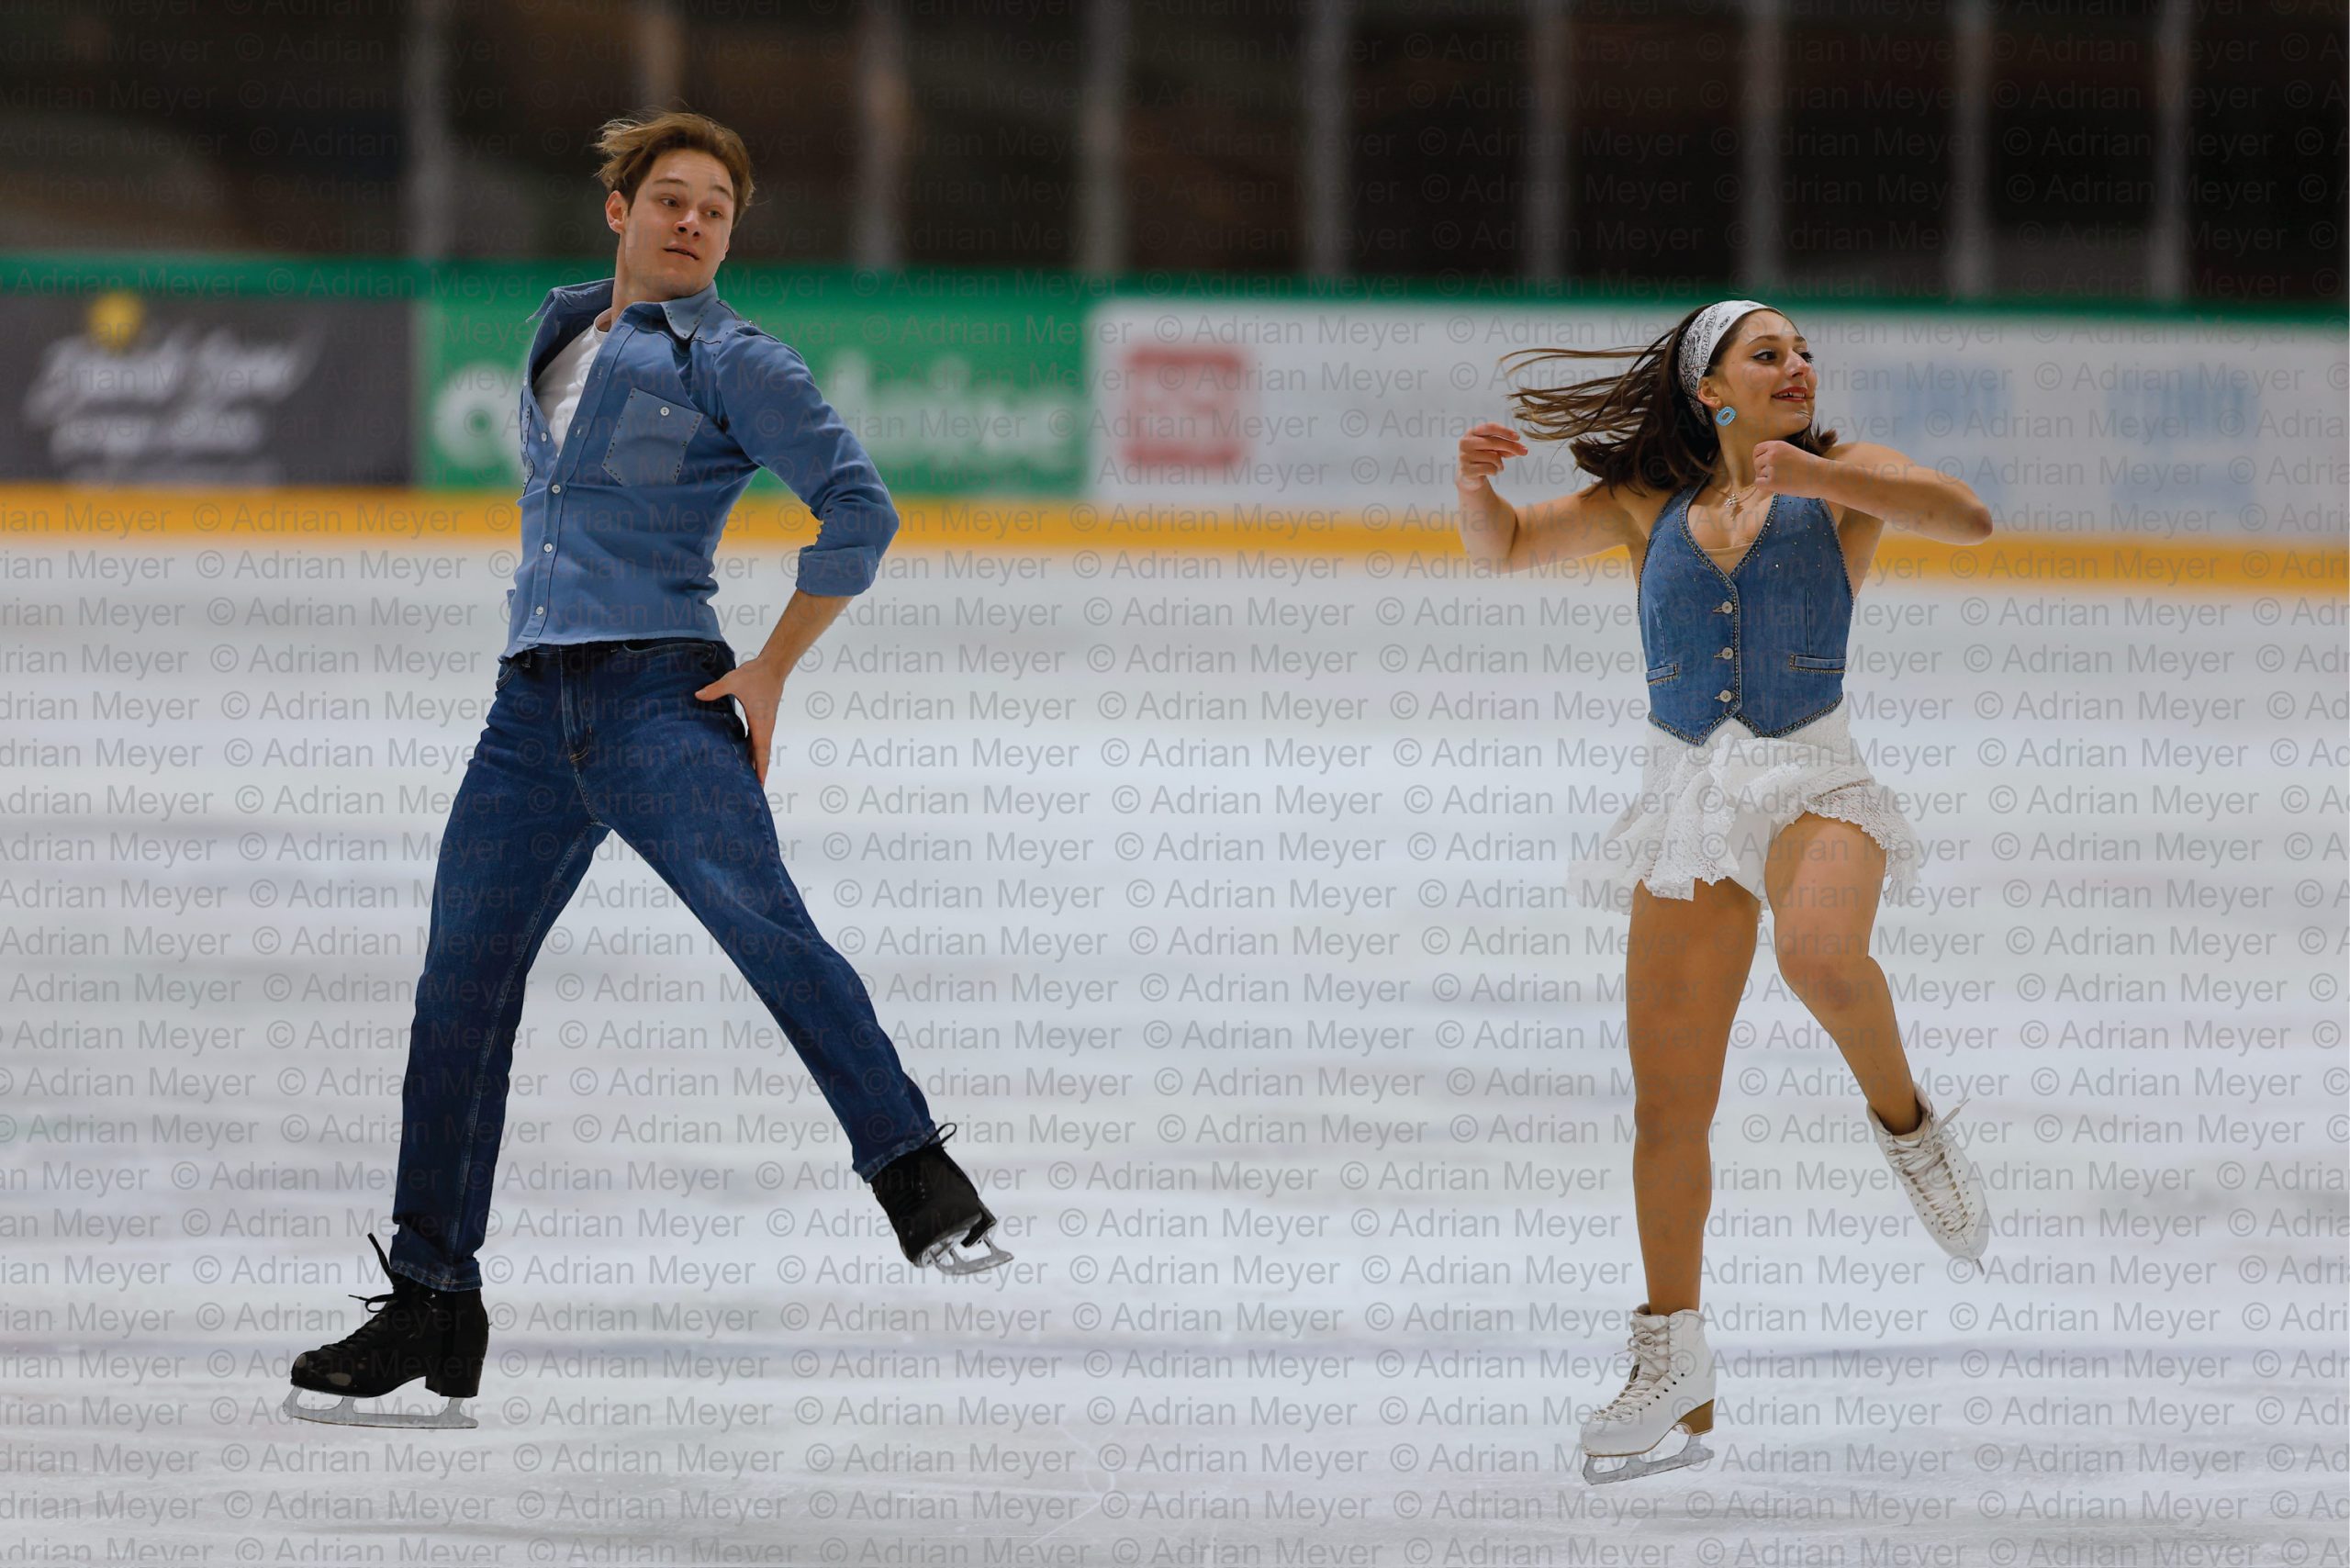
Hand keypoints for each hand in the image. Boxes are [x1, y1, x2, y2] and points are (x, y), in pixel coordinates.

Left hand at [696, 654, 787, 787]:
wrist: (772, 667)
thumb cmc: (755, 675)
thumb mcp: (733, 680)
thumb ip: (715, 689)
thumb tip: (698, 695)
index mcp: (760, 722)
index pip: (761, 751)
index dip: (761, 769)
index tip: (761, 784)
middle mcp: (765, 726)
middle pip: (762, 755)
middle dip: (759, 772)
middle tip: (754, 790)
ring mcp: (765, 723)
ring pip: (761, 748)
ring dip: (756, 762)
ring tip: (749, 777)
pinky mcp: (762, 719)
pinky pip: (758, 739)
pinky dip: (754, 750)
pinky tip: (745, 754)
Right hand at [1456, 421, 1527, 488]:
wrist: (1469, 477)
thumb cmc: (1483, 458)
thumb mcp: (1495, 449)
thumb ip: (1506, 447)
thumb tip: (1522, 449)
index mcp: (1472, 432)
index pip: (1490, 427)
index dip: (1505, 431)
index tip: (1518, 437)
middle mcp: (1466, 442)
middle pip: (1494, 442)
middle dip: (1512, 447)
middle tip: (1525, 452)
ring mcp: (1465, 456)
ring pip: (1493, 457)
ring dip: (1501, 463)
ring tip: (1499, 466)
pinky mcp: (1467, 470)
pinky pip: (1490, 469)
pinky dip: (1496, 471)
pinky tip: (1493, 472)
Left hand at [1752, 439, 1830, 500]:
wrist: (1822, 476)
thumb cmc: (1811, 466)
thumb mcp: (1792, 453)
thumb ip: (1778, 455)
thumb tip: (1764, 465)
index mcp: (1777, 445)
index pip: (1757, 450)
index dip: (1759, 459)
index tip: (1765, 465)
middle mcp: (1772, 454)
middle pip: (1756, 463)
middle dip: (1762, 470)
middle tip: (1775, 476)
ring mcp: (1771, 468)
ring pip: (1758, 475)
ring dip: (1767, 479)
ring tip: (1783, 481)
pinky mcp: (1772, 482)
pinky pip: (1758, 484)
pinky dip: (1765, 487)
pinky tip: (1777, 487)